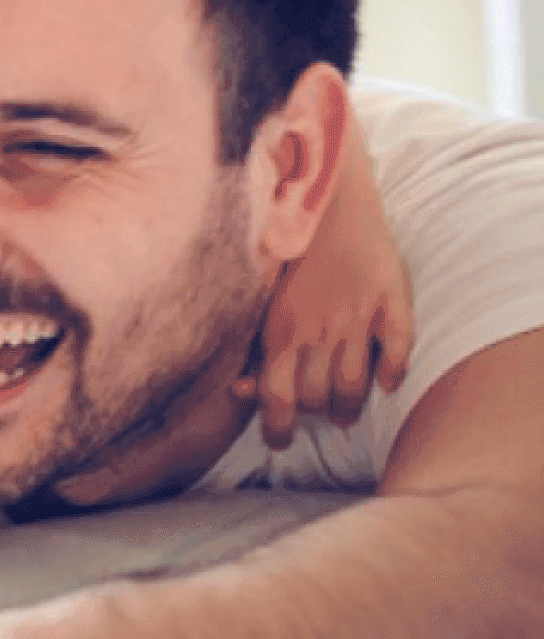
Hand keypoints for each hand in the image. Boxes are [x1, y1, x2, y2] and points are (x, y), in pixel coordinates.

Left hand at [231, 130, 414, 445]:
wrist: (326, 197)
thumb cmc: (283, 250)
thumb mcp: (258, 298)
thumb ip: (249, 344)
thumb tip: (240, 390)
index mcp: (280, 329)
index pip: (277, 396)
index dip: (277, 427)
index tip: (280, 441)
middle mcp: (319, 328)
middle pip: (317, 396)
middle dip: (314, 415)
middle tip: (315, 420)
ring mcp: (358, 315)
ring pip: (356, 383)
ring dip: (351, 405)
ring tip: (346, 413)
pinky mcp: (392, 299)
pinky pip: (399, 346)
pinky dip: (394, 370)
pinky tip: (387, 382)